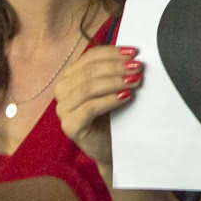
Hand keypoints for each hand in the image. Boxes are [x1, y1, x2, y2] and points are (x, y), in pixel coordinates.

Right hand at [56, 45, 142, 170]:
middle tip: (137, 67)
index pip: (89, 57)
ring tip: (135, 81)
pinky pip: (89, 107)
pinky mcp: (69, 126)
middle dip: (116, 67)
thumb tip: (132, 54)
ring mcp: (63, 109)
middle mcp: (62, 90)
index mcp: (71, 76)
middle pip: (89, 71)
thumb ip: (115, 71)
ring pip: (88, 88)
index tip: (134, 52)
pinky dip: (109, 99)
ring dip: (115, 81)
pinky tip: (125, 97)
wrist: (111, 147)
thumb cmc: (113, 116)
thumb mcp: (113, 88)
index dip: (112, 52)